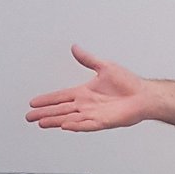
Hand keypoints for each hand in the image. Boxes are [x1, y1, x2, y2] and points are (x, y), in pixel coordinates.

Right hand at [25, 46, 148, 130]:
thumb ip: (88, 59)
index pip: (60, 96)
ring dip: (55, 121)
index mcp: (85, 93)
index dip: (47, 99)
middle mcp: (87, 105)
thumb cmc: (129, 83)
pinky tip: (65, 126)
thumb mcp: (104, 66)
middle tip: (29, 117)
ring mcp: (94, 114)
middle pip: (61, 110)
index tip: (33, 102)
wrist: (145, 95)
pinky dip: (76, 125)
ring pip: (70, 118)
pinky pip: (87, 124)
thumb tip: (75, 48)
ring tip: (41, 123)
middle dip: (45, 113)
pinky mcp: (104, 121)